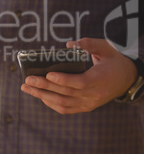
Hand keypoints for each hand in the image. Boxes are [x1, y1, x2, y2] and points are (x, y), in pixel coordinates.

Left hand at [21, 38, 137, 113]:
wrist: (127, 78)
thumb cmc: (113, 61)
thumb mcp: (106, 47)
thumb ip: (88, 44)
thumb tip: (68, 45)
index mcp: (100, 79)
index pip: (80, 82)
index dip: (64, 80)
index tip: (48, 74)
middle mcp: (94, 95)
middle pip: (66, 93)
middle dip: (44, 86)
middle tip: (27, 79)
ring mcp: (89, 103)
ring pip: (62, 103)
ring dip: (42, 96)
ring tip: (27, 88)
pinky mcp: (86, 107)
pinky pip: (66, 109)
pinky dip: (51, 103)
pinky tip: (40, 95)